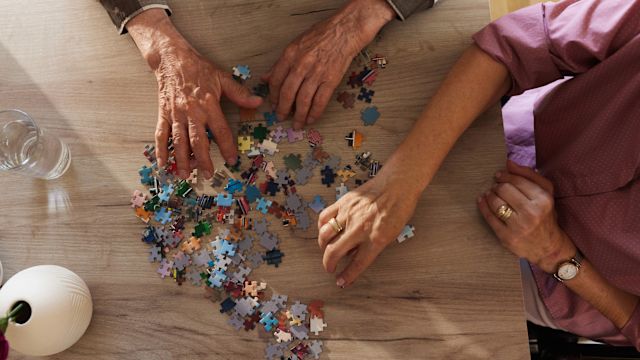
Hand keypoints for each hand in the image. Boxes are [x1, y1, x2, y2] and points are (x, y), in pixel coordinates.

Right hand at [126, 9, 262, 178]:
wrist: (171, 58)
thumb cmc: (199, 69)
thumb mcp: (222, 78)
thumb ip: (239, 93)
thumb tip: (257, 102)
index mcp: (208, 104)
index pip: (220, 130)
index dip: (226, 146)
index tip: (231, 160)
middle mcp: (191, 112)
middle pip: (197, 140)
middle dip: (203, 159)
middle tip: (208, 175)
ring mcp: (175, 114)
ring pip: (178, 140)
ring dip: (181, 159)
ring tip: (186, 175)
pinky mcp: (163, 114)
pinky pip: (161, 134)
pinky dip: (160, 150)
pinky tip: (163, 163)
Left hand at [263, 0, 394, 128]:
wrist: (345, 30)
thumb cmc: (322, 35)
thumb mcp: (296, 44)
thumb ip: (281, 63)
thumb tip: (266, 77)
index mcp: (290, 54)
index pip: (276, 79)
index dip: (273, 95)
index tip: (273, 104)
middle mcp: (301, 64)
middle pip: (288, 92)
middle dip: (283, 108)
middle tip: (281, 117)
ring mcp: (317, 73)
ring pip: (303, 100)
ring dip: (299, 115)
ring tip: (297, 124)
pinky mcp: (331, 79)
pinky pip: (320, 101)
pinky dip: (315, 113)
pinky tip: (312, 119)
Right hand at [317, 171, 418, 287]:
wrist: (397, 184)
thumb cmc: (398, 209)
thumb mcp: (391, 234)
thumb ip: (372, 246)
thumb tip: (355, 255)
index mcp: (375, 239)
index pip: (357, 264)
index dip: (347, 276)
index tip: (341, 283)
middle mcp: (359, 229)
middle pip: (334, 252)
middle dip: (328, 264)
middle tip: (329, 267)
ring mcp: (349, 215)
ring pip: (325, 235)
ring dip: (323, 246)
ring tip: (326, 249)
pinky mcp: (343, 203)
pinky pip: (325, 217)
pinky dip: (322, 227)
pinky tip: (325, 230)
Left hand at [477, 160, 575, 272]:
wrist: (548, 247)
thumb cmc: (545, 215)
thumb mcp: (546, 193)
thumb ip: (529, 175)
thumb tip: (508, 162)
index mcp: (543, 199)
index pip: (517, 180)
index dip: (505, 175)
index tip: (499, 175)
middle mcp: (532, 212)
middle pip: (504, 189)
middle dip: (497, 185)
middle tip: (495, 186)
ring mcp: (518, 226)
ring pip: (495, 202)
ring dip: (489, 195)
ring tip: (490, 194)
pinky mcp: (506, 237)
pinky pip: (489, 217)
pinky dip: (483, 206)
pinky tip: (482, 200)